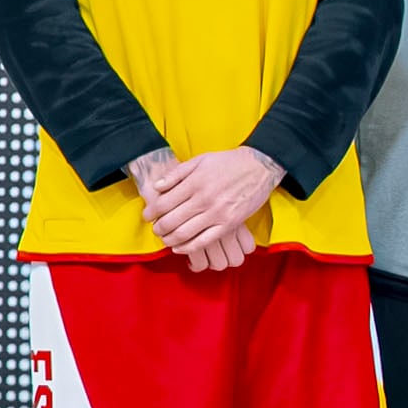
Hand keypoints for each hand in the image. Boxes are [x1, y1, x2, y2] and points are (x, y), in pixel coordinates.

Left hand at [134, 144, 281, 267]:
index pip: (163, 203)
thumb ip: (176, 173)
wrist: (261, 166)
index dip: (151, 212)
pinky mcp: (230, 224)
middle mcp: (204, 199)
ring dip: (169, 239)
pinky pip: (205, 241)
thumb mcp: (200, 160)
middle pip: (170, 221)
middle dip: (158, 228)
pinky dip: (189, 247)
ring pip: (184, 233)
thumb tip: (157, 187)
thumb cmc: (229, 162)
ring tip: (166, 238)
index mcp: (194, 183)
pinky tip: (180, 247)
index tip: (147, 215)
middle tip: (155, 229)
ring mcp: (217, 213)